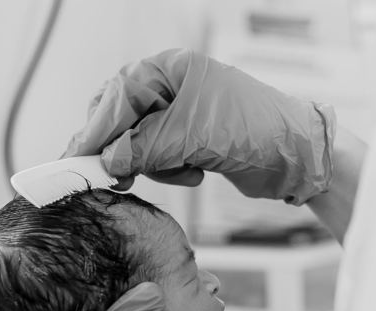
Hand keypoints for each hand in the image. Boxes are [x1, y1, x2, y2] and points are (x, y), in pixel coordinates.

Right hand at [63, 48, 335, 204]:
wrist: (299, 157)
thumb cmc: (254, 132)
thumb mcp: (194, 137)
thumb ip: (146, 147)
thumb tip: (107, 161)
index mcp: (171, 68)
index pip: (119, 96)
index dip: (97, 129)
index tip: (76, 158)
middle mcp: (174, 85)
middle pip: (123, 118)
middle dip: (123, 148)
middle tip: (113, 177)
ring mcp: (183, 113)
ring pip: (140, 142)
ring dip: (154, 163)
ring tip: (182, 173)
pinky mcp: (193, 140)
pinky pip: (161, 156)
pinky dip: (171, 169)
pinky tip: (195, 174)